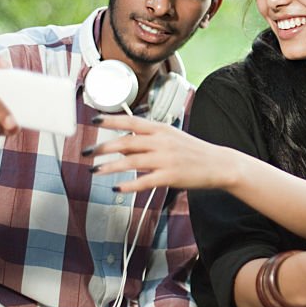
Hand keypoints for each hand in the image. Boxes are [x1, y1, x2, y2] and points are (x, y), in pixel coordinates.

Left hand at [84, 115, 236, 192]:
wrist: (218, 164)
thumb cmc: (193, 151)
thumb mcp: (172, 136)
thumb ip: (149, 137)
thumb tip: (125, 140)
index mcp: (161, 129)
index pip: (131, 121)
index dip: (111, 120)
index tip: (94, 120)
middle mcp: (161, 142)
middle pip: (126, 142)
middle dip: (102, 147)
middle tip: (87, 153)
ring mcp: (165, 159)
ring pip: (130, 161)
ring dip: (110, 166)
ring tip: (95, 170)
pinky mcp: (170, 176)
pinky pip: (144, 181)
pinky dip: (129, 184)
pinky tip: (117, 186)